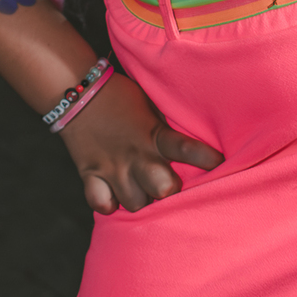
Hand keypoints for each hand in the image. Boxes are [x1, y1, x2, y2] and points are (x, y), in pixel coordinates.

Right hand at [58, 70, 223, 213]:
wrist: (78, 92)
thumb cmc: (121, 97)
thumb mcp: (151, 107)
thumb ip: (167, 128)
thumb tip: (198, 137)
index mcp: (154, 134)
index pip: (185, 148)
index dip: (204, 158)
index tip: (218, 162)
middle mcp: (136, 154)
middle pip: (162, 188)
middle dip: (168, 190)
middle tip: (167, 182)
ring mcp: (112, 167)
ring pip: (135, 203)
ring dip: (140, 197)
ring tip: (140, 187)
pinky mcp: (90, 174)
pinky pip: (101, 204)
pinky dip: (108, 203)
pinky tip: (114, 194)